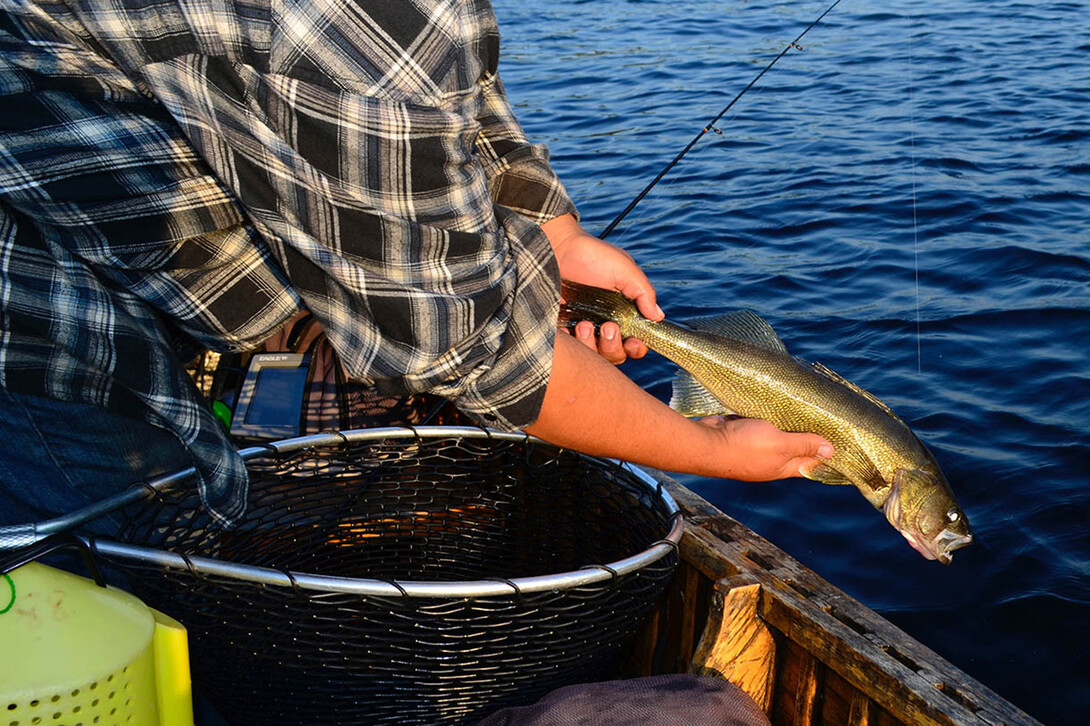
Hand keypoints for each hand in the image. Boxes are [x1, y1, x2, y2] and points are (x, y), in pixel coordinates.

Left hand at [541, 214, 663, 363]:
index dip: (636, 348)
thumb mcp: (624, 269)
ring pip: (592, 357)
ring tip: (584, 324)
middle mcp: (604, 325)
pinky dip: (569, 345)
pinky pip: (567, 350)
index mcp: (623, 314)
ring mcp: (582, 329)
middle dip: (613, 347)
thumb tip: (658, 317)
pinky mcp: (561, 329)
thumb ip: (643, 293)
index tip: (632, 341)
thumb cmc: (592, 255)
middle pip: (615, 356)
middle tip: (608, 327)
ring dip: (591, 345)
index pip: (635, 343)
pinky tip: (567, 330)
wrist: (556, 247)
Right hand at [697, 416, 834, 481]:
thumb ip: (804, 445)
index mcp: (783, 466)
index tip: (843, 437)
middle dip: (809, 431)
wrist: (705, 443)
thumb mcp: (780, 445)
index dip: (827, 452)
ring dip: (788, 420)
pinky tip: (778, 401)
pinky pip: (761, 422)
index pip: (812, 462)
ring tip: (806, 403)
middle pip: (796, 446)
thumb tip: (831, 451)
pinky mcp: (743, 431)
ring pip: (778, 432)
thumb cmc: (744, 447)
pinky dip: (769, 414)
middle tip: (826, 413)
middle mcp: (771, 459)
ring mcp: (756, 445)